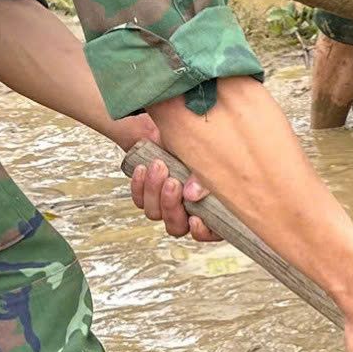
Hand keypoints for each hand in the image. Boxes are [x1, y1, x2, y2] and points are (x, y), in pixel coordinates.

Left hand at [116, 116, 216, 242]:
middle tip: (172, 183)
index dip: (203, 232)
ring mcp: (166, 203)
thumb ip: (205, 176)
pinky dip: (139, 186)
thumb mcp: (206, 154)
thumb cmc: (199, 137)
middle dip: (171, 207)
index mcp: (213, 204)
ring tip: (158, 166)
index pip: (212, 232)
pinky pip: (139, 201)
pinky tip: (143, 168)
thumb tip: (192, 194)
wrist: (174, 118)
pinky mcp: (148, 194)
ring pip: (154, 214)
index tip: (195, 218)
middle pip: (176, 226)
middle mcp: (189, 208)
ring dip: (154, 192)